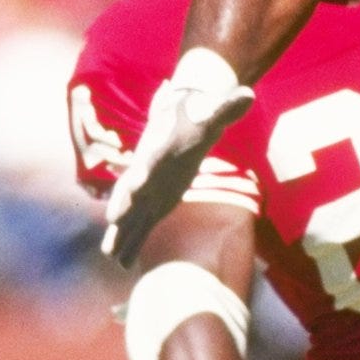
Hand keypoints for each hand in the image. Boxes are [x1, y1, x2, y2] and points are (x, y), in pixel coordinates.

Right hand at [104, 50, 255, 268]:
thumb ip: (226, 108)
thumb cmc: (196, 119)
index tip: (135, 187)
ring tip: (111, 256)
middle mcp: (146, 173)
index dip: (140, 175)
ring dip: (122, 233)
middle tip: (112, 225)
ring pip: (131, 214)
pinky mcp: (153, 202)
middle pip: (131, 192)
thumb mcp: (212, 114)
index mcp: (157, 152)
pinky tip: (123, 264)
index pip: (147, 164)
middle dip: (123, 208)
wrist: (181, 121)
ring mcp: (147, 190)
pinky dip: (131, 243)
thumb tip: (248, 95)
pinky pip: (140, 225)